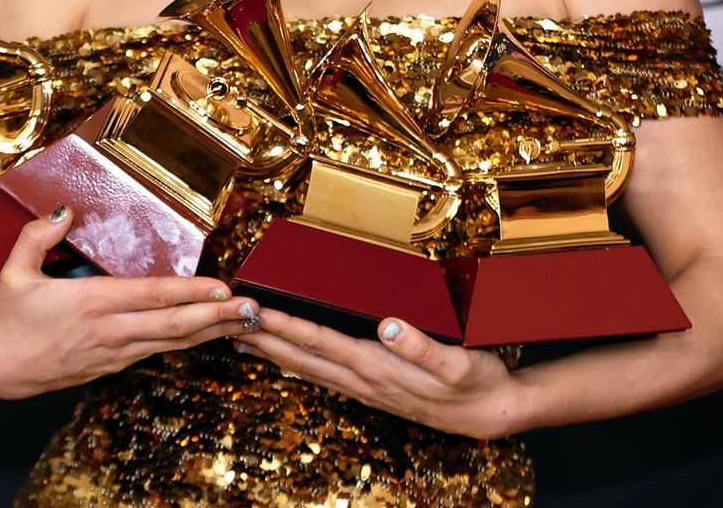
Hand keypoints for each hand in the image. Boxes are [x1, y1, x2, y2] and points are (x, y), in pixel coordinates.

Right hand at [0, 207, 258, 398]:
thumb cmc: (4, 320)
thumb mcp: (12, 273)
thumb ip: (37, 237)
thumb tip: (63, 211)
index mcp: (92, 304)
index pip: (152, 297)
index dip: (190, 293)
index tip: (222, 287)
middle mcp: (110, 331)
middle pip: (173, 325)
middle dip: (217, 317)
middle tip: (253, 309)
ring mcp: (113, 353)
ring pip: (171, 342)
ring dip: (209, 331)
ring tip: (244, 321)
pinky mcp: (110, 366)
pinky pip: (156, 352)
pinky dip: (185, 342)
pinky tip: (206, 334)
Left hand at [235, 308, 523, 439]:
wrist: (492, 412)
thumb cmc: (475, 381)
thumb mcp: (456, 363)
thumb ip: (422, 346)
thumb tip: (389, 325)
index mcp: (376, 366)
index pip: (319, 341)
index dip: (285, 325)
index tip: (255, 310)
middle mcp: (364, 378)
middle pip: (303, 357)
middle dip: (265, 338)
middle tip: (230, 321)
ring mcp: (367, 387)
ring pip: (309, 367)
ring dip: (276, 351)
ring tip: (248, 337)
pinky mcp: (375, 389)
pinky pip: (325, 374)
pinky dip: (300, 362)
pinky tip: (292, 358)